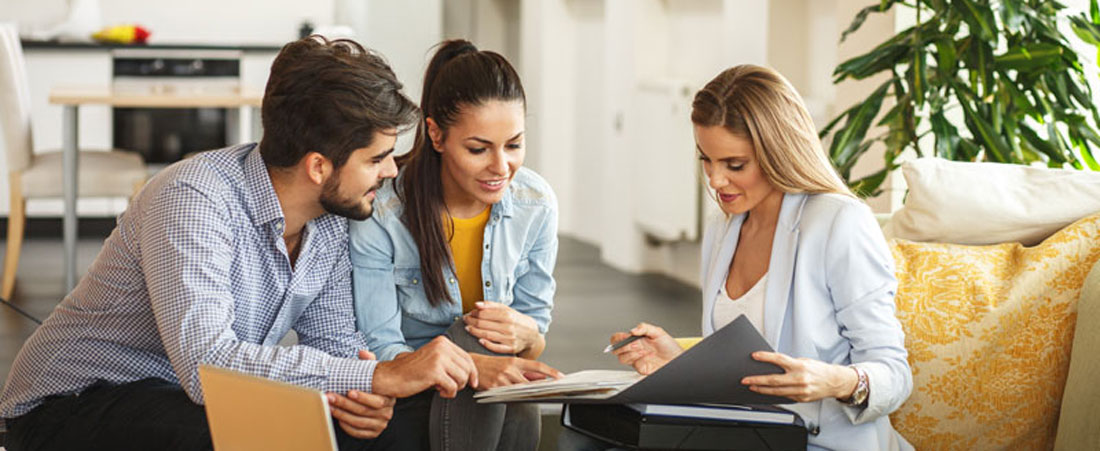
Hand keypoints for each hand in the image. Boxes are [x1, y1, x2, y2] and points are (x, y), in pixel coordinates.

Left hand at [326, 350, 392, 438]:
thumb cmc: (375, 386)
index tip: (348, 391)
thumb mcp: (375, 373)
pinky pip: (358, 432)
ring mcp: (380, 424)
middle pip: (364, 411)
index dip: (362, 397)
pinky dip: (347, 426)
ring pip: (358, 422)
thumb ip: (370, 362)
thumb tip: (362, 352)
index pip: (377, 401)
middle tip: (330, 396)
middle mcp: (386, 413)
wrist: (382, 400)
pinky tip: (338, 418)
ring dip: (341, 414)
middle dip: (344, 404)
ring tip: (329, 405)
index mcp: (388, 399)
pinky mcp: (373, 432)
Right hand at [372, 336, 478, 398]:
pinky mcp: (434, 372)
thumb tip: (471, 372)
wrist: (391, 376)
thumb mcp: (433, 358)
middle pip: (467, 368)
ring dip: (454, 388)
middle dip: (462, 382)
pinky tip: (438, 391)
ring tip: (442, 387)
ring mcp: (438, 358)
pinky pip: (453, 387)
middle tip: (450, 386)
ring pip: (462, 378)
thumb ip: (450, 360)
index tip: (473, 382)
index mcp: (442, 342)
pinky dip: (448, 393)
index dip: (473, 372)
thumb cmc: (412, 370)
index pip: (467, 357)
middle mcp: (442, 347)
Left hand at [463, 302, 540, 354]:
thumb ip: (491, 306)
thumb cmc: (516, 321)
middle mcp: (509, 327)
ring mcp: (510, 338)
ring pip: (487, 335)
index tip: (469, 313)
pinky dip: (486, 344)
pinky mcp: (511, 349)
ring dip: (475, 332)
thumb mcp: (507, 310)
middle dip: (471, 321)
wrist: (532, 335)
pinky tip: (479, 340)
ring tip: (467, 328)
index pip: (485, 313)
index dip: (474, 313)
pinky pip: (496, 347)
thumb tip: (476, 304)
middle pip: (484, 324)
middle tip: (465, 320)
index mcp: (507, 315)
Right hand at [470, 353, 563, 389]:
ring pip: (519, 391)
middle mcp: (510, 369)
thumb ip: (527, 371)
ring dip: (525, 394)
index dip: (550, 371)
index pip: (537, 366)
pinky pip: (507, 396)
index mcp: (515, 361)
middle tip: (549, 392)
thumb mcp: (510, 363)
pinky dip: (512, 398)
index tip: (561, 376)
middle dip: (539, 388)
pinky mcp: (494, 388)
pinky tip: (513, 397)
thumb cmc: (493, 364)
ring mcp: (502, 379)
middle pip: (530, 382)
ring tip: (530, 395)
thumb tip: (542, 377)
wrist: (472, 365)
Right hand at [611, 323, 683, 374]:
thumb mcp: (658, 331)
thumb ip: (644, 327)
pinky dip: (641, 360)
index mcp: (635, 339)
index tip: (625, 337)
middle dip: (623, 347)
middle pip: (616, 350)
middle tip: (633, 344)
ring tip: (642, 350)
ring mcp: (637, 359)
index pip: (618, 338)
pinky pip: (635, 365)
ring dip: (631, 354)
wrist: (677, 358)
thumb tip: (633, 330)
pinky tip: (648, 356)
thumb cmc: (669, 346)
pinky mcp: (641, 368)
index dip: (618, 338)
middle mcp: (634, 350)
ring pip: (622, 359)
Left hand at [741, 352, 858, 402]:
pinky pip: (784, 397)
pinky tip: (765, 392)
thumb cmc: (818, 370)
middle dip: (757, 380)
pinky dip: (773, 394)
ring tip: (752, 386)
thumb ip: (789, 363)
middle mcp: (800, 379)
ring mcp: (800, 391)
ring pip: (776, 391)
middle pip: (773, 380)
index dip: (765, 357)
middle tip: (745, 379)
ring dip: (762, 389)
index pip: (779, 360)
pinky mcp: (801, 399)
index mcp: (800, 366)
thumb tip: (772, 364)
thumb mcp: (804, 361)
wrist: (834, 382)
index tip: (754, 356)